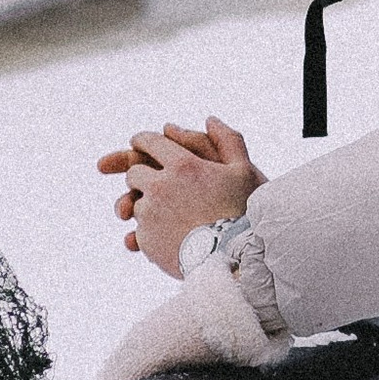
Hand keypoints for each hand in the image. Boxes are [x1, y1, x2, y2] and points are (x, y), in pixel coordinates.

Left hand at [95, 115, 260, 272]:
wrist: (235, 260)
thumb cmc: (244, 213)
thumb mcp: (244, 172)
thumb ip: (227, 140)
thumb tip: (209, 119)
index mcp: (182, 166)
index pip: (150, 143)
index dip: (143, 141)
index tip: (139, 143)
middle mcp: (159, 187)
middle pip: (134, 173)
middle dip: (141, 175)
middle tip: (154, 183)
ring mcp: (149, 215)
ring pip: (135, 205)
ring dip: (147, 207)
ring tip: (169, 218)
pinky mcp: (146, 241)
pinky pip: (138, 232)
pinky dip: (151, 232)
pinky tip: (170, 238)